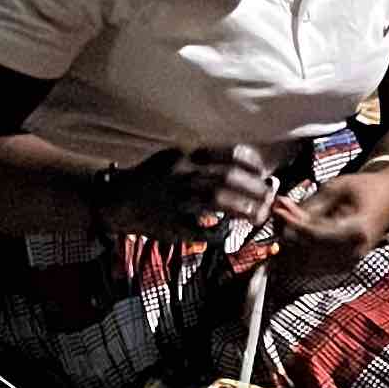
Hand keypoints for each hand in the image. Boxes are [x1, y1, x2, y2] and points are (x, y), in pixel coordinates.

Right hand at [98, 144, 278, 242]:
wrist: (119, 198)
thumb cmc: (156, 179)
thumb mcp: (178, 158)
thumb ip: (207, 160)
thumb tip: (246, 169)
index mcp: (187, 156)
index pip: (228, 154)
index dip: (252, 166)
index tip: (264, 175)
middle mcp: (182, 174)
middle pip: (227, 178)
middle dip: (254, 190)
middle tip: (269, 200)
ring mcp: (174, 198)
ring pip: (216, 200)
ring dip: (242, 209)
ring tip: (258, 216)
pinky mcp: (169, 222)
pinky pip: (200, 229)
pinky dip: (217, 232)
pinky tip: (227, 233)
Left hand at [270, 164, 388, 281]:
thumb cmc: (365, 190)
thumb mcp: (338, 187)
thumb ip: (311, 204)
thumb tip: (281, 211)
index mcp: (357, 231)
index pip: (314, 235)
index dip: (291, 223)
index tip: (277, 208)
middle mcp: (353, 253)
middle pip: (305, 252)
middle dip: (286, 230)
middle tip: (278, 208)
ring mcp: (347, 263)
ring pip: (303, 262)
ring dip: (288, 240)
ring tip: (285, 216)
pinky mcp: (340, 267)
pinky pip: (310, 264)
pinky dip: (297, 248)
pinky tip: (294, 228)